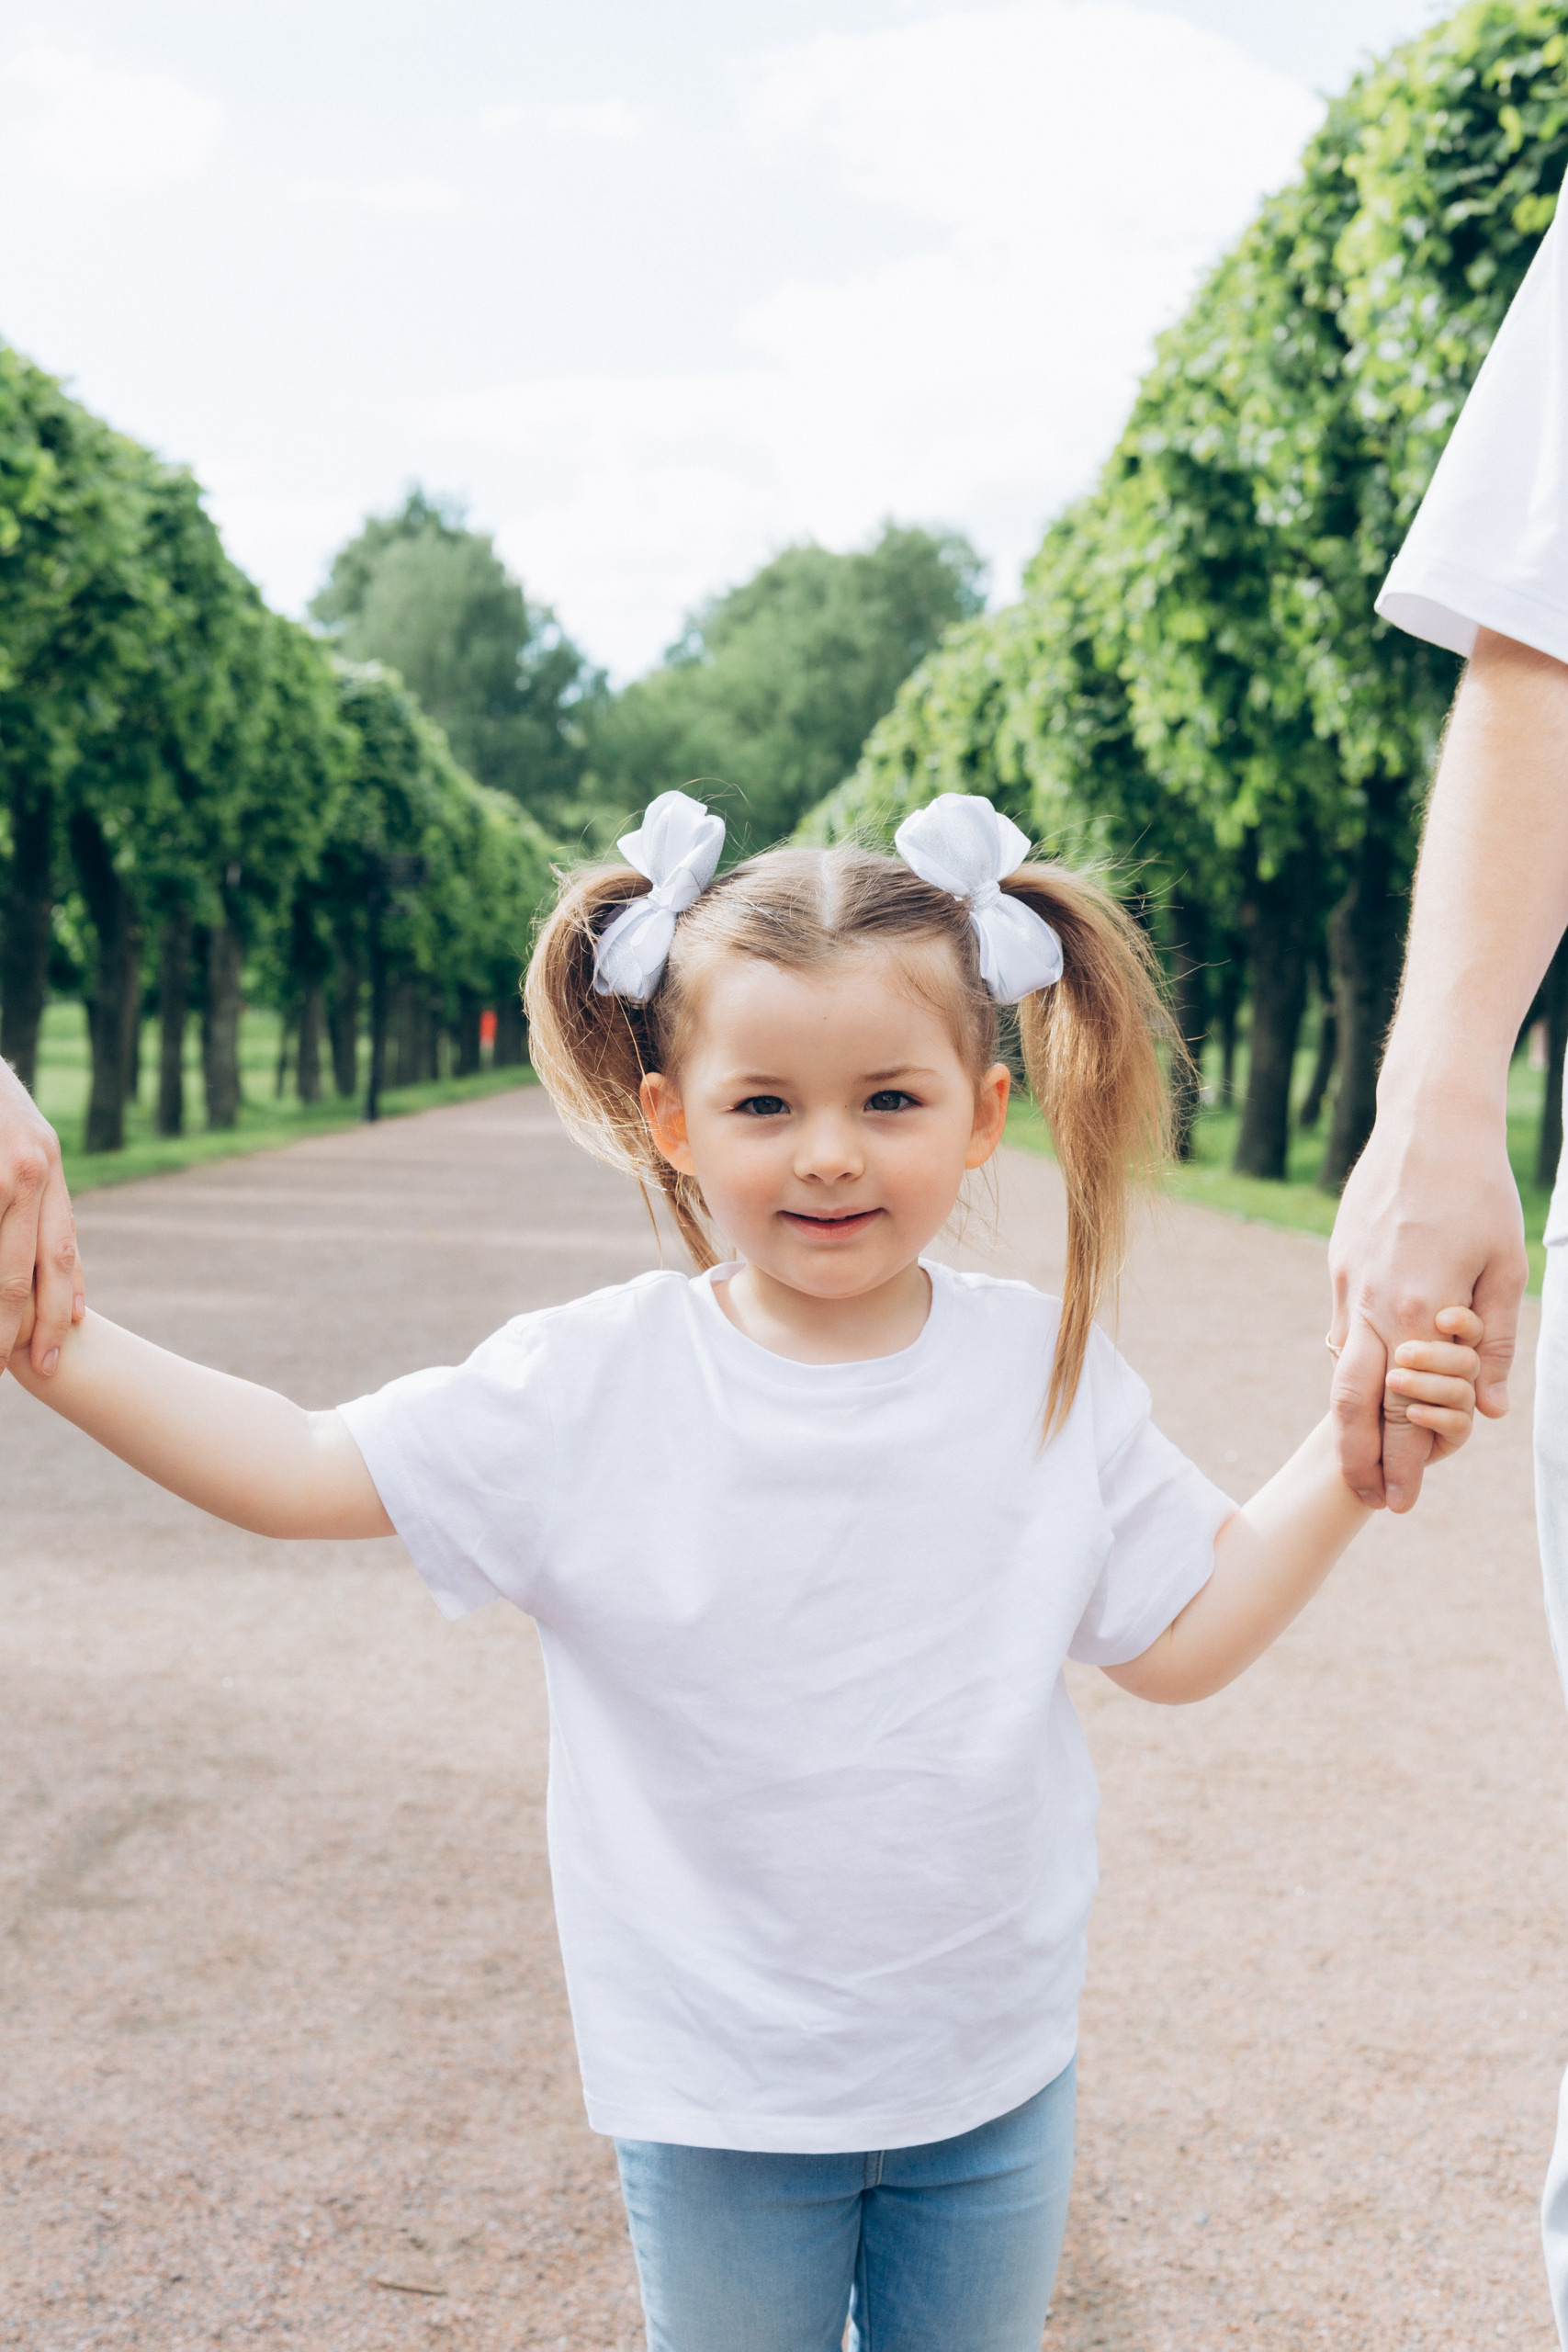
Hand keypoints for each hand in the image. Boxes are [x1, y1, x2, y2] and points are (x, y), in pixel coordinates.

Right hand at [0, 1059, 84, 1378]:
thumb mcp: (23, 1144)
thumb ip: (36, 1195)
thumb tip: (53, 1262)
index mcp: (47, 1165)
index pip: (61, 1245)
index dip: (63, 1298)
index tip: (63, 1341)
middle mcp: (31, 1168)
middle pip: (30, 1265)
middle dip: (27, 1323)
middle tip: (34, 1366)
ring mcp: (4, 1171)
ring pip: (1, 1262)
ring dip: (0, 1310)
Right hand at [1328, 1107, 1524, 1512]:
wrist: (1428, 1123)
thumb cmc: (1480, 1192)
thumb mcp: (1508, 1268)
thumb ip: (1496, 1343)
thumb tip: (1490, 1409)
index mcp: (1421, 1314)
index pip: (1405, 1412)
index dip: (1403, 1464)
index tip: (1399, 1502)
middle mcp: (1375, 1308)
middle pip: (1352, 1407)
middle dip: (1360, 1461)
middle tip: (1369, 1500)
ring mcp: (1349, 1288)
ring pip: (1341, 1370)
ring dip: (1351, 1419)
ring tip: (1364, 1454)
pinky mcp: (1339, 1267)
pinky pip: (1343, 1331)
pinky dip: (1353, 1365)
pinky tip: (1370, 1378)